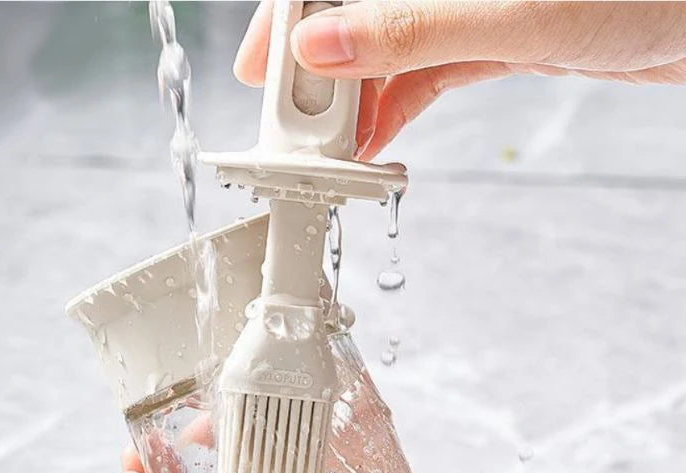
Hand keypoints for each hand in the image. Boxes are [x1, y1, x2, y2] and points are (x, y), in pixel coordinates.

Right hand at [235, 2, 685, 158]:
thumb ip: (411, 27)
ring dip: (354, 101)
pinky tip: (373, 140)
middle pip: (353, 10)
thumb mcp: (515, 13)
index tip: (263, 65)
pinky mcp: (492, 33)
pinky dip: (394, 107)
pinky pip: (423, 69)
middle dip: (317, 70)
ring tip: (333, 149)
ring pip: (384, 46)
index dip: (291, 12)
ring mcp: (468, 1)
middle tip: (292, 127)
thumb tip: (320, 45)